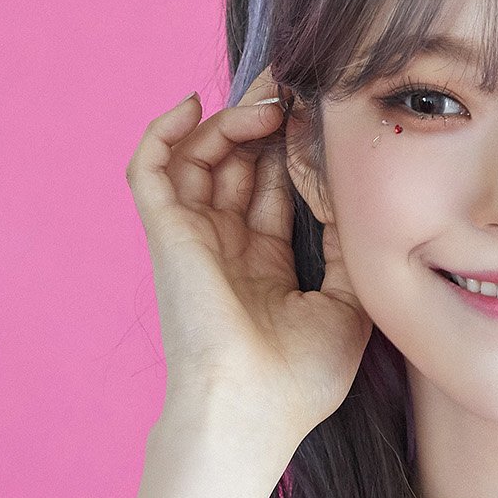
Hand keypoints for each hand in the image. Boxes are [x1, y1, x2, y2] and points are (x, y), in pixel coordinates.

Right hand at [125, 86, 372, 455]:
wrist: (249, 414)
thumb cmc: (298, 380)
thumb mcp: (347, 305)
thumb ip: (345, 245)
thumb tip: (347, 190)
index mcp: (262, 267)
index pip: (272, 189)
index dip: (293, 150)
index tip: (324, 117)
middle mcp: (224, 248)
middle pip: (237, 165)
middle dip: (265, 120)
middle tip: (297, 83)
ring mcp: (193, 239)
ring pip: (198, 158)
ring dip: (231, 121)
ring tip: (270, 102)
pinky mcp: (166, 235)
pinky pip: (149, 170)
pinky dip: (162, 133)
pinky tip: (194, 106)